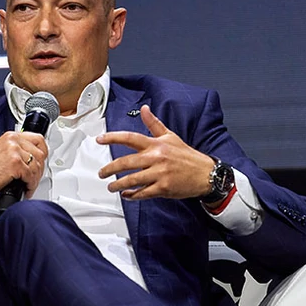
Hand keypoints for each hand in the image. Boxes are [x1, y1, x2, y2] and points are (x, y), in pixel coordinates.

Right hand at [0, 131, 47, 202]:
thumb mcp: (0, 152)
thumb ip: (15, 151)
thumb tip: (31, 160)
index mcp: (10, 136)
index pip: (38, 139)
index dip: (43, 152)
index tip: (42, 161)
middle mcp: (13, 141)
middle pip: (40, 153)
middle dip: (39, 169)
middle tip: (35, 178)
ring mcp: (14, 151)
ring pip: (37, 166)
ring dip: (35, 179)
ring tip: (29, 186)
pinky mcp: (14, 164)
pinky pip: (31, 176)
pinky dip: (30, 185)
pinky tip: (25, 189)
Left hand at [96, 105, 214, 200]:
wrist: (205, 174)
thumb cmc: (186, 156)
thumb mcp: (170, 136)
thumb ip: (154, 124)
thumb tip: (144, 109)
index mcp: (156, 144)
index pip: (130, 138)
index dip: (113, 138)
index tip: (99, 140)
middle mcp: (156, 157)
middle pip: (127, 162)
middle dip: (110, 168)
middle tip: (101, 173)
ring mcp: (160, 174)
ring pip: (133, 179)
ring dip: (119, 185)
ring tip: (111, 187)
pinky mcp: (164, 188)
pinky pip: (143, 193)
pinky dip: (133, 196)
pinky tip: (127, 195)